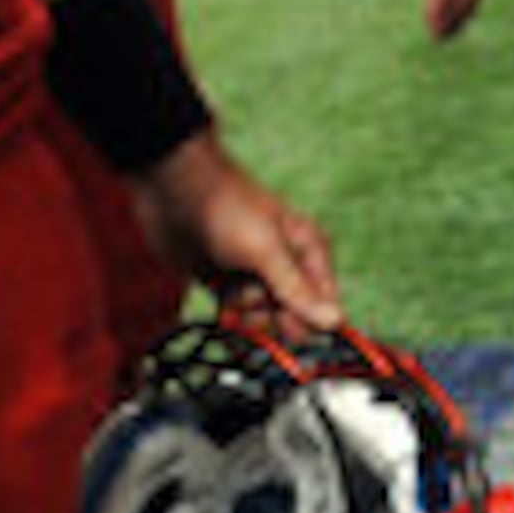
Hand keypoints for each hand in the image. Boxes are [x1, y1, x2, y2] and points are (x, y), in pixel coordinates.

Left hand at [133, 132, 341, 334]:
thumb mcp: (266, 251)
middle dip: (272, 317)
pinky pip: (238, 317)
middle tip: (252, 299)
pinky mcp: (227, 284)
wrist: (176, 190)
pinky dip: (231, 316)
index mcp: (309, 253)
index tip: (284, 319)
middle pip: (293, 319)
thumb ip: (297, 291)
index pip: (325, 305)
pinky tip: (222, 305)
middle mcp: (287, 267)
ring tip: (231, 291)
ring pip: (264, 320)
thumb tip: (337, 323)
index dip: (308, 321)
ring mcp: (256, 277)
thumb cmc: (229, 210)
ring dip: (247, 313)